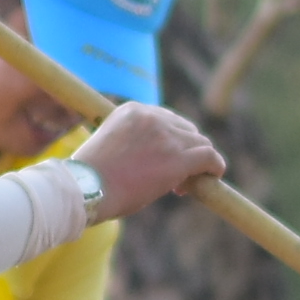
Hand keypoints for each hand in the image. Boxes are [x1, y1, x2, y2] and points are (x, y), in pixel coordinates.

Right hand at [72, 101, 224, 219]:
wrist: (84, 189)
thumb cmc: (88, 178)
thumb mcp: (109, 146)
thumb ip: (131, 143)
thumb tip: (149, 163)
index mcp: (132, 110)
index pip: (167, 120)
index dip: (170, 141)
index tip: (162, 160)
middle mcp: (152, 117)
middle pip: (186, 130)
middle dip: (184, 151)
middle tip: (174, 176)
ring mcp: (167, 137)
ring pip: (200, 143)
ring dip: (197, 162)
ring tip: (184, 183)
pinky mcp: (178, 159)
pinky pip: (210, 157)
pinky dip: (215, 167)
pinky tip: (212, 178)